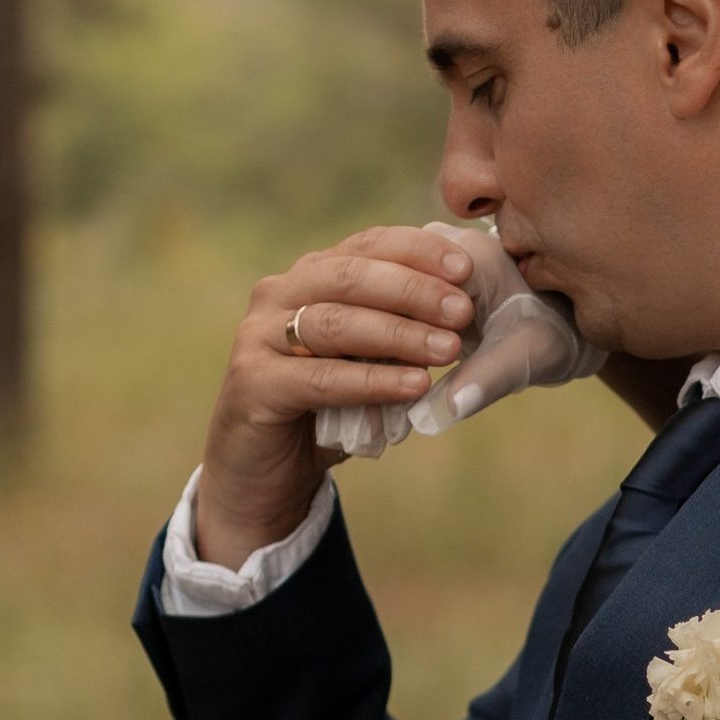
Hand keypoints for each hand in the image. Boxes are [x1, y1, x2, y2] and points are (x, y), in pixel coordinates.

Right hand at [196, 226, 478, 570]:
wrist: (266, 474)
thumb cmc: (328, 409)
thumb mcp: (370, 360)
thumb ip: (399, 330)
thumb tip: (461, 311)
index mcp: (310, 276)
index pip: (367, 245)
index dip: (417, 251)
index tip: (466, 267)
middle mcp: (278, 294)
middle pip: (351, 275)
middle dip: (413, 290)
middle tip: (463, 311)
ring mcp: (259, 335)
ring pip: (335, 323)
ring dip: (399, 335)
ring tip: (449, 350)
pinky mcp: (253, 381)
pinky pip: (321, 377)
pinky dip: (372, 381)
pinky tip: (414, 387)